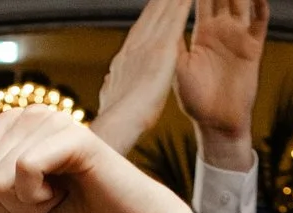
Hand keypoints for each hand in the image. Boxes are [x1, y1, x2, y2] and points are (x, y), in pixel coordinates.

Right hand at [90, 0, 185, 155]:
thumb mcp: (114, 94)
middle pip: (153, 10)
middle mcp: (136, 43)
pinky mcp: (162, 47)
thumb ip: (114, 83)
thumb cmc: (117, 118)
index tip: (160, 1)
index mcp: (127, 55)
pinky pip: (177, 18)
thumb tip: (109, 80)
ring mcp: (149, 43)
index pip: (143, 26)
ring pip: (164, 8)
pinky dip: (183, 4)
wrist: (119, 121)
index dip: (152, 10)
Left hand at [177, 0, 269, 170]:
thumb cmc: (194, 100)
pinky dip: (260, 5)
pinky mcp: (253, 48)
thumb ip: (173, 43)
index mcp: (202, 32)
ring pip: (241, 1)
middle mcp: (221, 30)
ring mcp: (239, 37)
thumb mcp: (177, 68)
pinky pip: (259, 21)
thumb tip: (160, 19)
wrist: (216, 123)